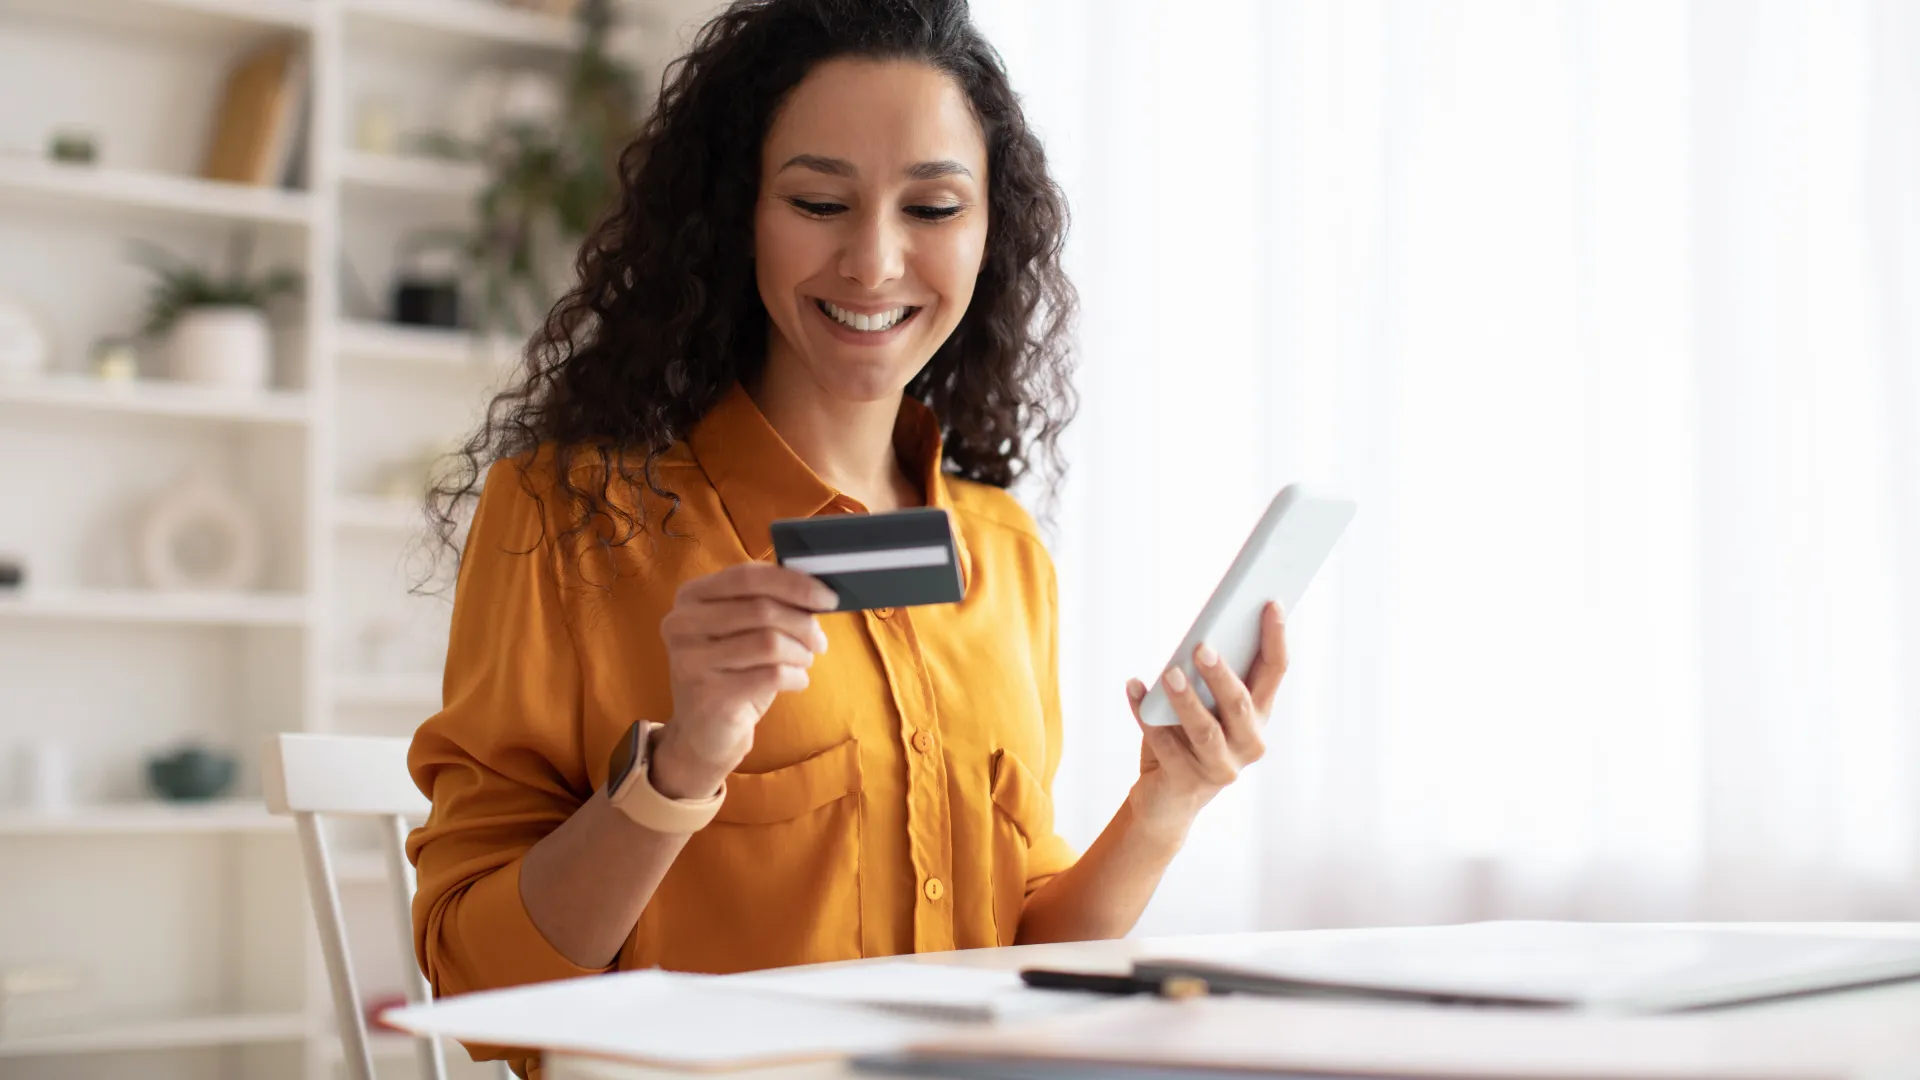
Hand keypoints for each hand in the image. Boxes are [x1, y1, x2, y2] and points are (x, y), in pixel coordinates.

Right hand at [649, 563, 837, 797]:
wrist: (704, 732)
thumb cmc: (732, 673)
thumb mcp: (742, 630)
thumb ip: (767, 603)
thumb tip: (816, 591)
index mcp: (691, 597)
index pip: (747, 576)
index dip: (794, 583)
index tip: (827, 597)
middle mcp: (682, 624)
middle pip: (761, 609)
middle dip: (803, 624)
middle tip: (820, 640)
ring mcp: (690, 660)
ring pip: (769, 642)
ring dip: (800, 652)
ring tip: (804, 661)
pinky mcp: (708, 695)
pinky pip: (771, 675)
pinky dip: (795, 677)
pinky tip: (795, 681)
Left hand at [1124, 601, 1288, 841]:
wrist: (1167, 799)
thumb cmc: (1186, 737)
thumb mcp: (1204, 705)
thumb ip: (1208, 677)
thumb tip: (1200, 635)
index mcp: (1258, 716)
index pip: (1275, 672)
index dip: (1275, 638)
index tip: (1270, 603)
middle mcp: (1248, 743)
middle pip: (1241, 705)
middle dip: (1221, 675)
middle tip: (1201, 646)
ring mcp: (1220, 767)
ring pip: (1206, 731)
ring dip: (1186, 699)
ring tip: (1168, 673)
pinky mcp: (1187, 782)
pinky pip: (1164, 745)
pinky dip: (1145, 713)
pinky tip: (1134, 687)